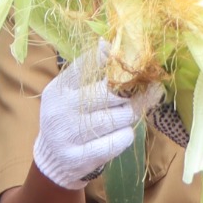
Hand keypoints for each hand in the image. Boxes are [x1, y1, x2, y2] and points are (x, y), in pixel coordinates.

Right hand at [33, 42, 155, 190]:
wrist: (52, 159)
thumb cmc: (69, 119)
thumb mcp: (70, 94)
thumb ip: (87, 73)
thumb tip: (108, 43)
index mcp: (58, 90)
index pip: (85, 66)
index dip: (110, 60)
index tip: (132, 59)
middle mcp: (60, 110)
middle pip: (108, 93)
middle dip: (133, 91)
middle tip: (151, 89)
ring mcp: (69, 135)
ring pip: (118, 118)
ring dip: (131, 114)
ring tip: (133, 112)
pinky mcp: (79, 157)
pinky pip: (117, 142)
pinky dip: (126, 135)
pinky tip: (124, 133)